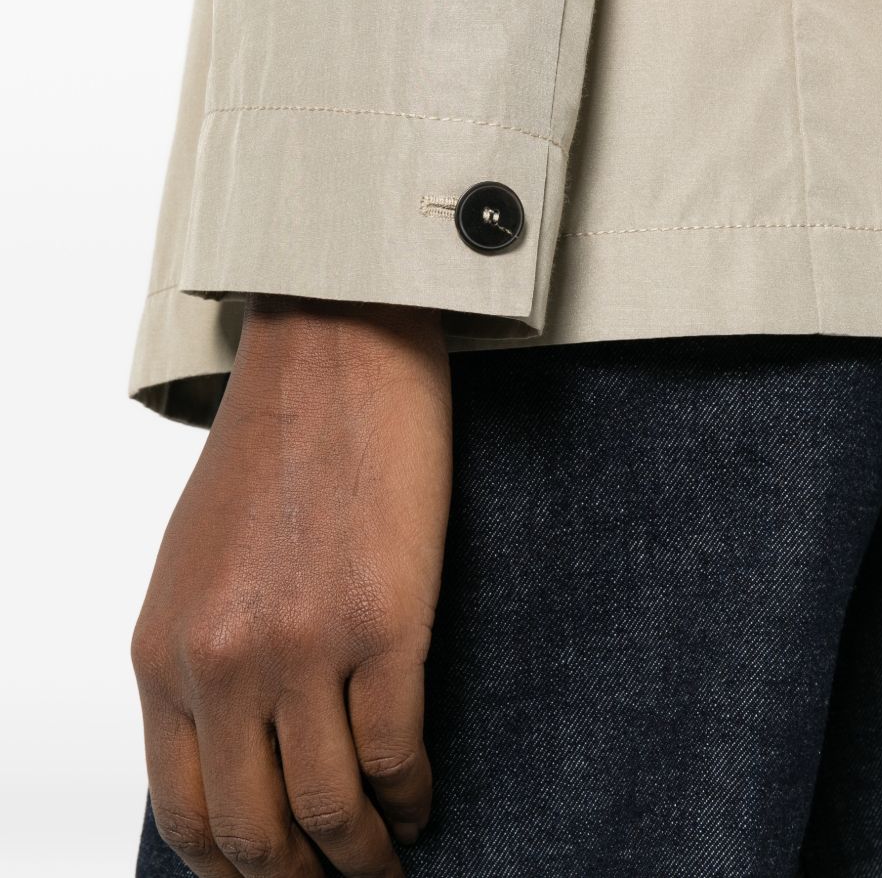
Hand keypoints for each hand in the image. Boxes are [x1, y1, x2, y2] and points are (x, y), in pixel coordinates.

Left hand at [131, 297, 452, 876]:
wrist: (333, 354)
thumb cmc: (273, 450)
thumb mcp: (193, 565)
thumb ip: (197, 663)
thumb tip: (236, 758)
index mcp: (163, 652)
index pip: (186, 813)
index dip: (234, 871)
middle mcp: (221, 664)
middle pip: (258, 836)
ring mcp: (303, 647)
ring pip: (331, 814)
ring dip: (365, 859)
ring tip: (386, 860)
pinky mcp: (384, 623)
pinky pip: (395, 758)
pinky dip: (411, 798)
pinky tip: (420, 796)